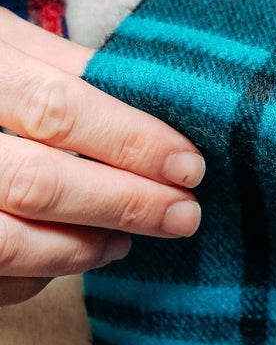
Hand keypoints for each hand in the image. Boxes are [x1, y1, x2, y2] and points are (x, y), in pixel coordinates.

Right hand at [0, 10, 204, 306]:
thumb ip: (59, 67)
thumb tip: (148, 100)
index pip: (56, 108)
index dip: (128, 140)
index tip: (189, 164)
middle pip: (36, 182)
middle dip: (121, 203)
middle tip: (182, 215)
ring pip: (5, 242)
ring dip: (80, 248)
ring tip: (128, 238)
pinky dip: (32, 276)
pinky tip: (67, 256)